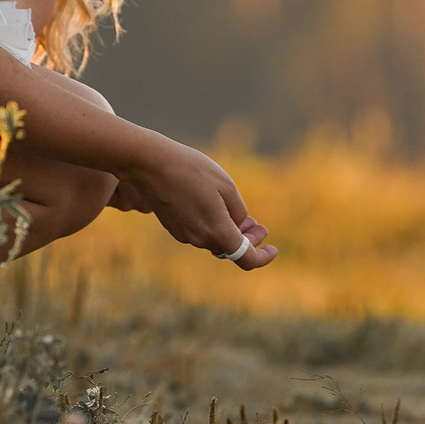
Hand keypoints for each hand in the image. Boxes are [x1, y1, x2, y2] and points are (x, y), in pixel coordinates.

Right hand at [116, 138, 277, 269]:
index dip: (263, 257)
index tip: (274, 250)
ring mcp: (184, 235)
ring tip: (241, 215)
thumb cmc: (192, 171)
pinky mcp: (173, 227)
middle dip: (248, 240)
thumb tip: (238, 226)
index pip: (246, 258)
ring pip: (214, 240)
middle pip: (230, 248)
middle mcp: (200, 240)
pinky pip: (200, 232)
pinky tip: (216, 209)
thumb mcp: (226, 187)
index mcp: (217, 232)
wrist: (150, 165)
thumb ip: (238, 212)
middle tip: (259, 226)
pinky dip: (213, 226)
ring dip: (230, 231)